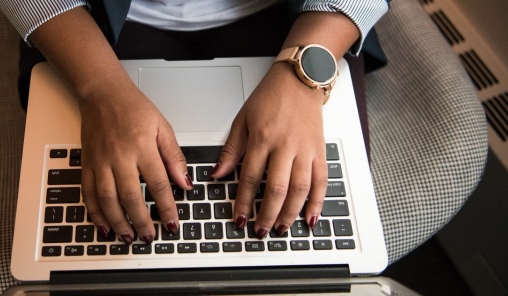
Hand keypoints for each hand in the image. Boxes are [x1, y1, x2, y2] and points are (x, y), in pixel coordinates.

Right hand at [78, 83, 191, 243]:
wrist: (102, 93)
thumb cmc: (133, 107)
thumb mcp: (163, 127)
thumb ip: (174, 157)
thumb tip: (185, 182)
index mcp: (142, 146)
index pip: (158, 184)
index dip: (167, 208)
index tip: (173, 224)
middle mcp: (120, 156)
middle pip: (131, 196)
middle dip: (141, 221)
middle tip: (149, 237)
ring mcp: (100, 161)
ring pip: (108, 199)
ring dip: (118, 222)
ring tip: (128, 236)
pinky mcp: (87, 163)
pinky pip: (88, 192)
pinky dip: (94, 212)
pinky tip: (103, 225)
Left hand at [211, 62, 327, 238]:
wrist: (300, 79)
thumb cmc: (270, 97)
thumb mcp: (242, 119)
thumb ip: (231, 150)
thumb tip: (218, 174)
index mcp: (262, 138)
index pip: (250, 177)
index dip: (244, 202)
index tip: (240, 218)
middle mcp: (285, 145)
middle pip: (276, 188)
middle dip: (267, 214)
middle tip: (260, 230)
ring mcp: (305, 149)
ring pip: (300, 188)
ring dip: (290, 213)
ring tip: (281, 228)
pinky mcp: (320, 151)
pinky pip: (322, 180)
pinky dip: (317, 201)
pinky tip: (311, 217)